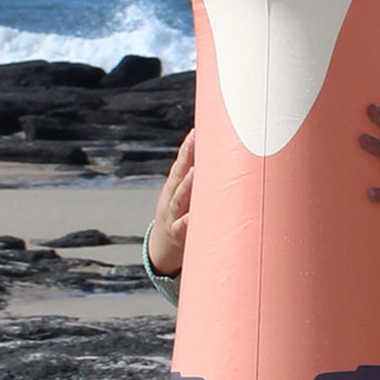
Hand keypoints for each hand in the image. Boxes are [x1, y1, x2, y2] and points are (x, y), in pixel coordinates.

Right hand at [147, 130, 195, 275]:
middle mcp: (171, 199)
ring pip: (180, 199)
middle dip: (187, 157)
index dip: (187, 148)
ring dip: (187, 185)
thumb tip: (217, 157)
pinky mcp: (178, 234)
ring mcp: (173, 216)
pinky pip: (185, 226)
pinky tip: (197, 214)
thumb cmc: (180, 217)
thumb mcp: (184, 198)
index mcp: (173, 188)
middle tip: (196, 140)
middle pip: (178, 176)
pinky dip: (190, 220)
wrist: (162, 249)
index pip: (180, 165)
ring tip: (196, 172)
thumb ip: (196, 180)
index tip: (196, 131)